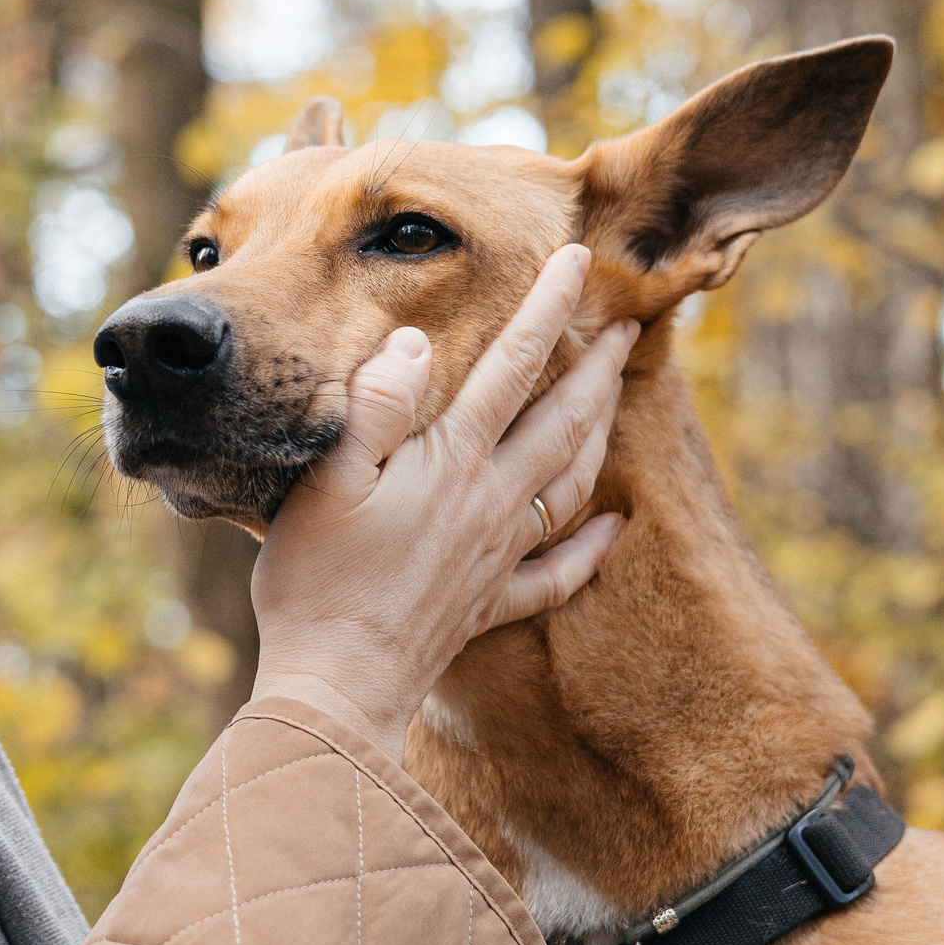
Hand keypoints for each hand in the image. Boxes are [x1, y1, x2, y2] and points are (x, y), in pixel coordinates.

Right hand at [246, 244, 635, 762]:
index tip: (580, 258)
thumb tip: (417, 342)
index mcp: (452, 462)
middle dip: (597, 366)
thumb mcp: (329, 477)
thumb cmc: (316, 579)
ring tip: (618, 397)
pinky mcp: (486, 605)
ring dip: (600, 433)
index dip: (547, 307)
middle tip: (627, 324)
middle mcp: (489, 502)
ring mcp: (494, 557)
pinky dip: (593, 547)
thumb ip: (378, 404)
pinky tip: (614, 528)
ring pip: (570, 483)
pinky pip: (558, 573)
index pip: (512, 365)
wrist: (334, 686)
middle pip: (562, 420)